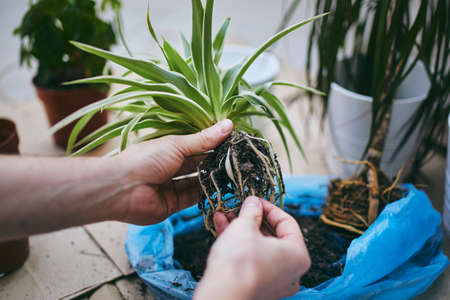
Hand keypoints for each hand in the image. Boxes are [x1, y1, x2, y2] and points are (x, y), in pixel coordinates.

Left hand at [111, 119, 232, 224]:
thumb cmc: (146, 159)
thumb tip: (229, 124)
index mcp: (169, 149)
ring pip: (197, 182)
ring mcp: (171, 186)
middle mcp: (171, 167)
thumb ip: (204, 139)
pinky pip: (192, 199)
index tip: (233, 142)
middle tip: (237, 160)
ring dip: (212, 179)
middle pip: (197, 165)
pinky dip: (205, 194)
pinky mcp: (173, 204)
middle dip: (215, 163)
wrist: (123, 189)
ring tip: (233, 174)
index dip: (213, 144)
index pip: (196, 145)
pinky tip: (221, 189)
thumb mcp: (177, 145)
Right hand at [194, 197, 310, 299]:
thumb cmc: (240, 261)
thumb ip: (251, 211)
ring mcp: (274, 281)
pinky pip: (250, 259)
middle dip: (252, 218)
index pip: (287, 222)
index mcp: (298, 255)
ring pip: (258, 247)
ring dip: (241, 228)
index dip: (269, 207)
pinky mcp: (257, 286)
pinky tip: (221, 226)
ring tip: (225, 214)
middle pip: (272, 235)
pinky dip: (238, 244)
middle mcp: (290, 271)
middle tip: (240, 206)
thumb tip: (253, 202)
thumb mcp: (245, 226)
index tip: (255, 200)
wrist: (222, 295)